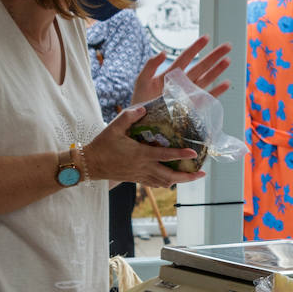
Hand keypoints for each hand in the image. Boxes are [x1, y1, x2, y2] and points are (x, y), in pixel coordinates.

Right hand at [83, 106, 208, 188]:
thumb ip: (129, 116)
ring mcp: (141, 175)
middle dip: (188, 177)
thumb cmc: (102, 144)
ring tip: (192, 176)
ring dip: (180, 181)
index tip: (194, 153)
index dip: (180, 154)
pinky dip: (167, 182)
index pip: (165, 155)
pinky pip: (156, 184)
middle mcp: (143, 167)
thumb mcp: (113, 127)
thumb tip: (144, 107)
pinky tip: (173, 178)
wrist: (90, 164)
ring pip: (165, 183)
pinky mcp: (137, 179)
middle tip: (202, 173)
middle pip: (170, 176)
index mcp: (140, 154)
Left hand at [131, 35, 230, 105]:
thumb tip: (163, 52)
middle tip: (228, 46)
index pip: (186, 58)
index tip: (206, 37)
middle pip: (201, 67)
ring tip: (228, 60)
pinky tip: (226, 84)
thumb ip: (150, 66)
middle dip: (214, 56)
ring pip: (206, 80)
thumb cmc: (140, 101)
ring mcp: (187, 94)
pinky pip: (206, 98)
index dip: (196, 48)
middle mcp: (182, 82)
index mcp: (171, 74)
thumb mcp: (142, 81)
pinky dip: (216, 92)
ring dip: (217, 71)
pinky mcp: (191, 107)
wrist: (141, 122)